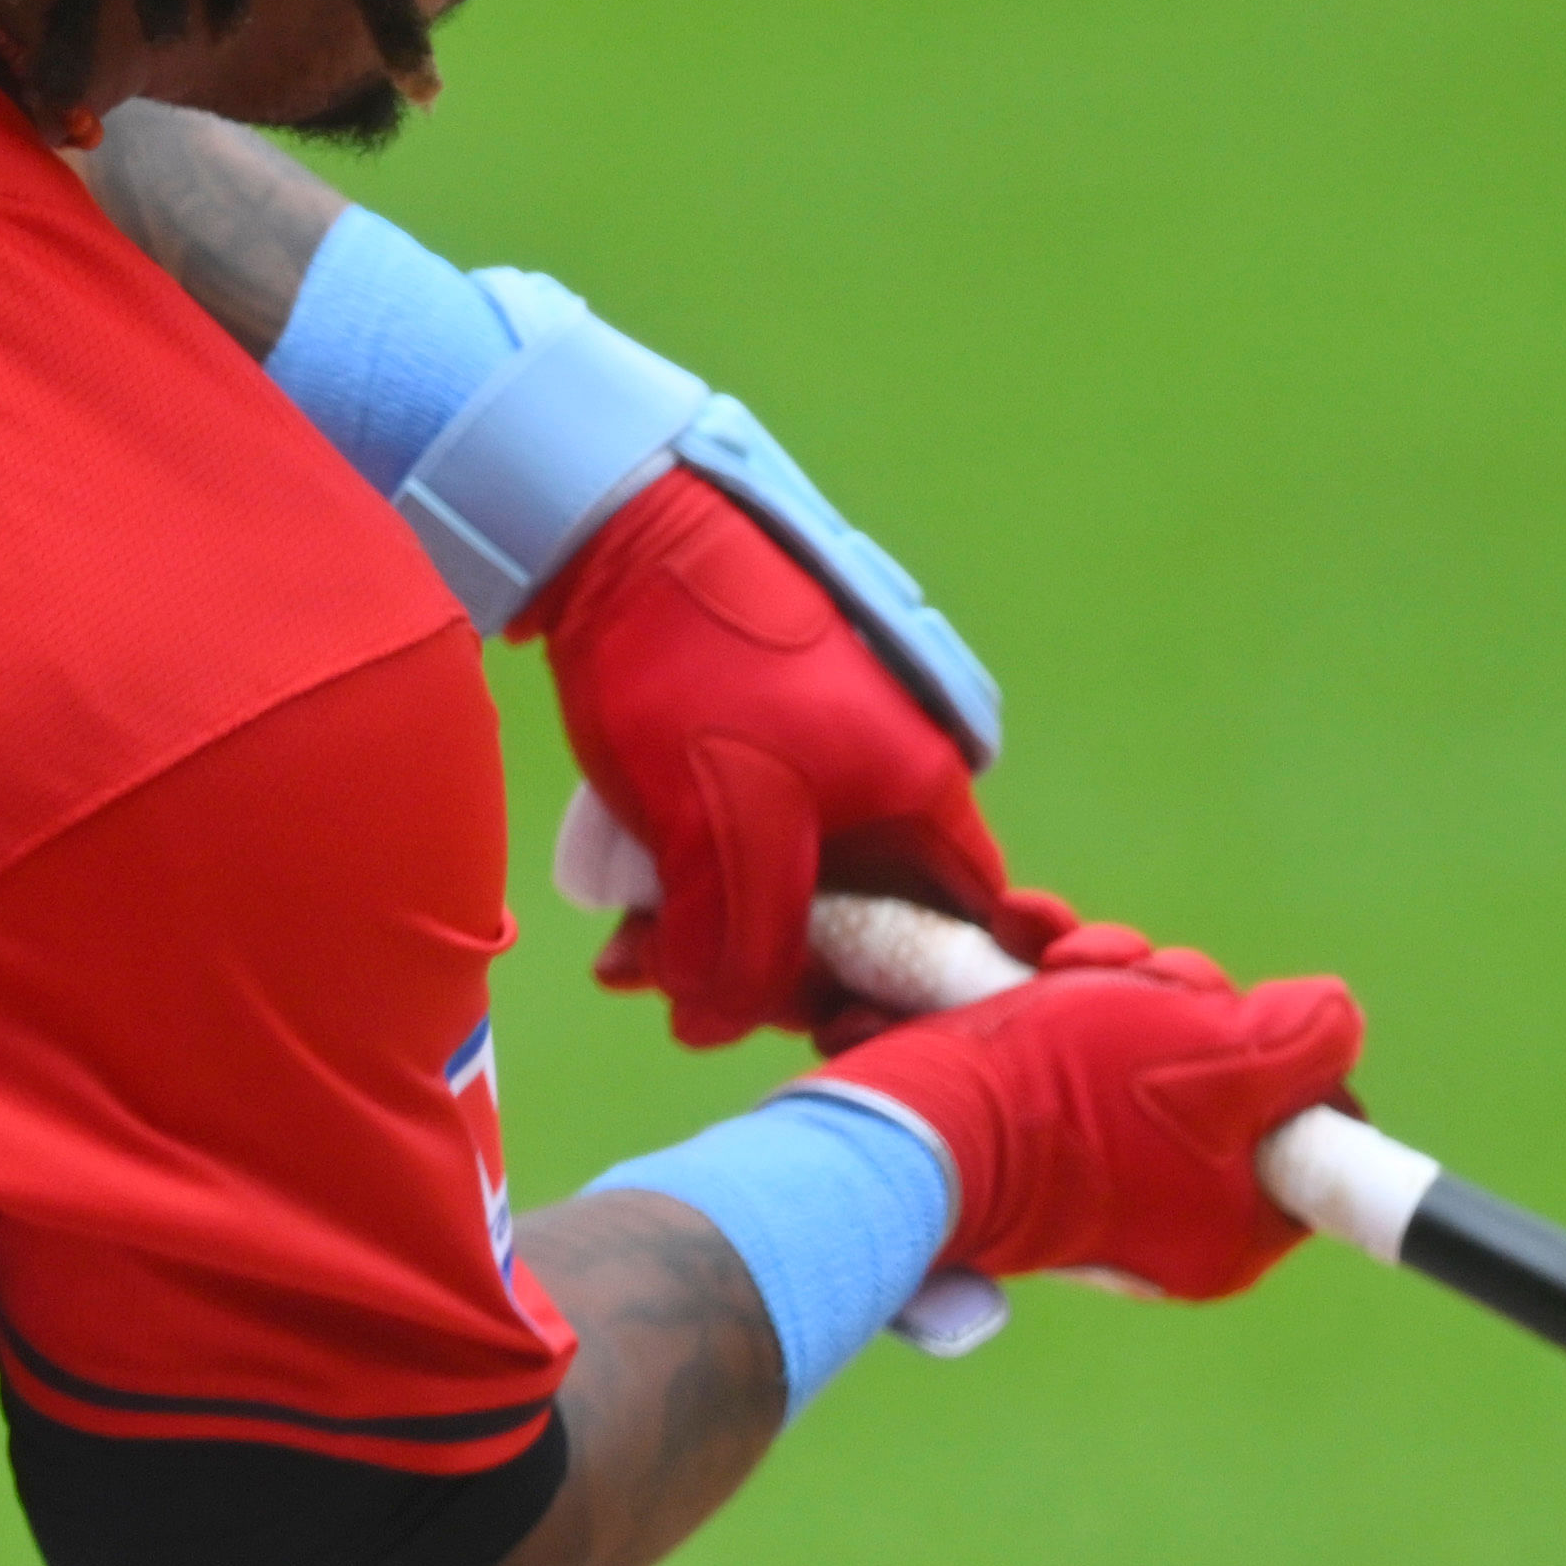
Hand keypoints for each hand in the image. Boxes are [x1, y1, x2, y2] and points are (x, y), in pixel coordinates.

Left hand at [532, 470, 1043, 1046]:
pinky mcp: (756, 759)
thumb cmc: (692, 671)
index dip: (894, 1000)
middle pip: (858, 931)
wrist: (613, 535)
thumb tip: (717, 1025)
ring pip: (786, 900)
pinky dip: (691, 901)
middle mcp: (889, 787)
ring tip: (629, 962)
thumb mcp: (725, 830)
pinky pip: (741, 859)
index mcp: (921, 797)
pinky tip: (625, 932)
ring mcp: (822, 771)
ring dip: (711, 947)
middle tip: (681, 997)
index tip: (818, 1030)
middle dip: (767, 979)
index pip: (952, 936)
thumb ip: (746, 947)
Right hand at [811, 916, 1365, 1299]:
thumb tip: (1335, 1021)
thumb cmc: (1069, 1096)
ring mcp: (1090, 1175)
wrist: (908, 1123)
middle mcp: (1165, 1211)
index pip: (1300, 1129)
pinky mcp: (1021, 1133)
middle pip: (1212, 1064)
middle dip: (1163, 991)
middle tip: (1121, 978)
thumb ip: (1302, 1042)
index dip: (1275, 1050)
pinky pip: (1057, 1043)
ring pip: (1131, 1036)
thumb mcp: (1221, 1052)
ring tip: (1041, 958)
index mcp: (1230, 1225)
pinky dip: (1032, 987)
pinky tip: (1007, 941)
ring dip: (1091, 975)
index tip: (1230, 1018)